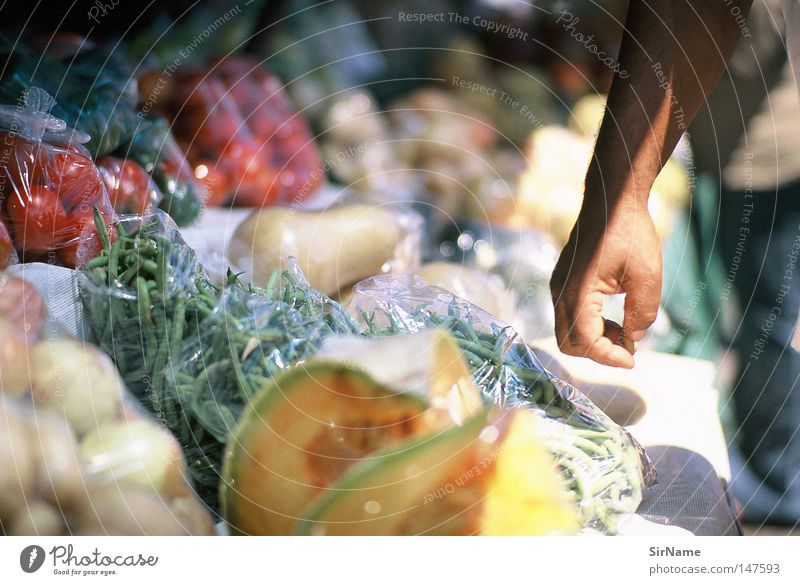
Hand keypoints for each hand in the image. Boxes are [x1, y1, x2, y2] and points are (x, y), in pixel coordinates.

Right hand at [550, 197, 661, 367]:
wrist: (611, 200)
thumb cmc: (630, 232)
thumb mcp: (647, 274)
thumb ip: (642, 312)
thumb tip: (635, 338)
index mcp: (578, 290)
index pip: (584, 341)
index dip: (608, 357)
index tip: (632, 359)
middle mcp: (560, 291)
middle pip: (568, 343)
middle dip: (598, 351)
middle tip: (628, 346)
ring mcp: (558, 286)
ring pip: (567, 331)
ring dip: (594, 339)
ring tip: (624, 330)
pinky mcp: (562, 282)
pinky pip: (568, 316)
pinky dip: (589, 325)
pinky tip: (612, 316)